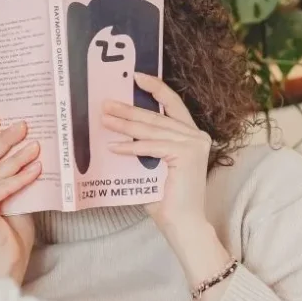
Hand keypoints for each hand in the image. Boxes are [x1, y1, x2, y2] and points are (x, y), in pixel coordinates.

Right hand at [0, 117, 40, 282]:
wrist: (5, 266)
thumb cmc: (10, 236)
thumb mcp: (12, 198)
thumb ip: (12, 179)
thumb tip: (30, 152)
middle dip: (4, 138)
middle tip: (24, 125)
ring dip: (17, 156)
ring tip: (36, 144)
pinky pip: (2, 187)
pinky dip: (21, 177)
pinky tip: (37, 168)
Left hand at [103, 74, 231, 289]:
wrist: (182, 223)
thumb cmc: (166, 198)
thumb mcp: (153, 165)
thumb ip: (145, 146)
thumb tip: (116, 129)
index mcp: (192, 135)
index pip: (173, 105)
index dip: (156, 89)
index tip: (137, 76)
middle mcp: (197, 136)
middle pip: (157, 117)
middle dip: (129, 109)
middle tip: (106, 103)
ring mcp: (194, 144)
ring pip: (152, 130)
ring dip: (125, 125)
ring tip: (104, 120)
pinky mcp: (186, 155)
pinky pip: (152, 147)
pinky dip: (131, 147)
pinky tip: (113, 147)